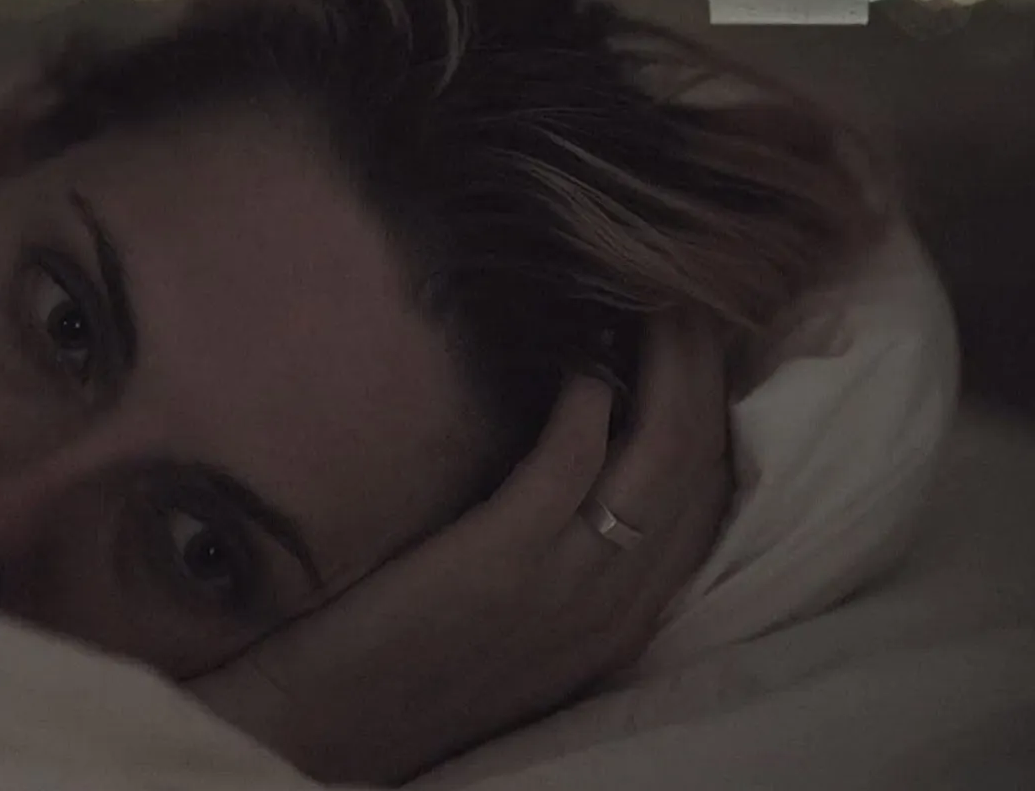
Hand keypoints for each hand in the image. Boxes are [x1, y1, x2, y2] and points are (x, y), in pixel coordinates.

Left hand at [191, 315, 732, 786]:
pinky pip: (570, 466)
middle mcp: (612, 607)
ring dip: (667, 367)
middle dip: (706, 370)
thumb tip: (566, 453)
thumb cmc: (398, 667)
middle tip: (687, 296)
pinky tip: (576, 367)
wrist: (318, 738)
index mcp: (619, 619)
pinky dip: (585, 405)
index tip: (698, 342)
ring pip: (661, 458)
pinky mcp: (496, 567)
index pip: (708, 500)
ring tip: (652, 301)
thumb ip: (548, 555)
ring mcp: (561, 589)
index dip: (716, 409)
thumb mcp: (504, 621)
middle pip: (700, 465)